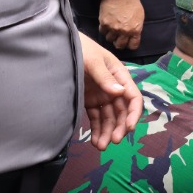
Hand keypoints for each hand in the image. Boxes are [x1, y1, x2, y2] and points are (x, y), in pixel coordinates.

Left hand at [79, 33, 142, 148]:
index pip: (132, 97)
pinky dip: (96, 130)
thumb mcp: (92, 60)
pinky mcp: (89, 101)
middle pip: (122, 111)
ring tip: (101, 146)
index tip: (129, 127)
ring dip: (107, 132)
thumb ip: (105, 77)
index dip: (133, 113)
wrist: (59, 46)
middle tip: (113, 140)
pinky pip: (96, 118)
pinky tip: (95, 141)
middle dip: (119, 127)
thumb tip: (120, 92)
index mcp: (119, 76)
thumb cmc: (80, 48)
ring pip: (109, 117)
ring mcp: (101, 95)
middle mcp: (113, 87)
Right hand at [99, 0, 143, 50]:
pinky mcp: (104, 23)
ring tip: (112, 30)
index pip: (133, 45)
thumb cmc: (132, 2)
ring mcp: (113, 28)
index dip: (130, 44)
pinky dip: (104, 29)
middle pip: (119, 45)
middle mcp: (124, 31)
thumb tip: (133, 34)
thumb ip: (136, 28)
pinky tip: (106, 25)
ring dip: (111, 36)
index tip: (128, 42)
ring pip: (109, 39)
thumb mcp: (140, 16)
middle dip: (119, 43)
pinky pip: (102, 32)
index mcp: (135, 30)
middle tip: (118, 39)